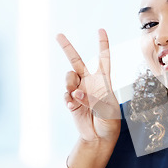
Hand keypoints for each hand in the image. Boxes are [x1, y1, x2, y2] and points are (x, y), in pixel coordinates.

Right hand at [57, 29, 120, 143]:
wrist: (99, 137)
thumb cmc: (109, 122)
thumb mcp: (107, 110)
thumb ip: (92, 99)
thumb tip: (76, 92)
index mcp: (103, 81)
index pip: (103, 59)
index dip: (102, 44)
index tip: (101, 30)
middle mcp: (89, 82)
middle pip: (76, 61)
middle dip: (67, 47)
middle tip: (58, 34)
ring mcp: (79, 90)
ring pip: (68, 77)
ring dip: (69, 83)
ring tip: (74, 96)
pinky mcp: (71, 101)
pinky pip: (65, 94)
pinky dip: (68, 99)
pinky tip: (73, 105)